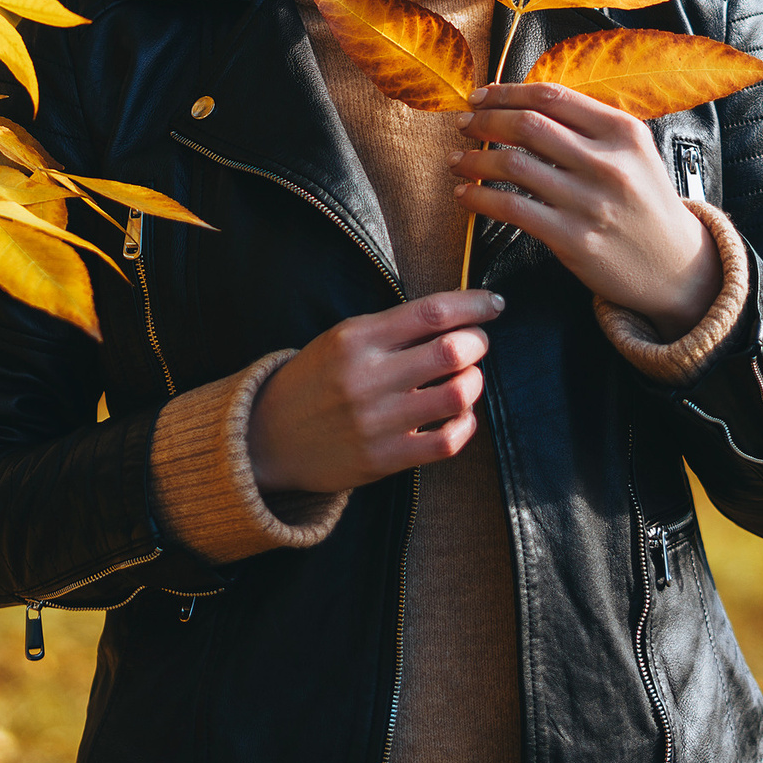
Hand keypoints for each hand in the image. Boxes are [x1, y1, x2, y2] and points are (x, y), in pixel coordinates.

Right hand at [247, 291, 503, 494]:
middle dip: (478, 342)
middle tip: (477, 343)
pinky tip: (460, 416)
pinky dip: (466, 424)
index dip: (473, 304)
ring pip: (457, 395)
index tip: (494, 304)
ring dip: (475, 382)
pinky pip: (447, 442)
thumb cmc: (315, 382)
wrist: (268, 439)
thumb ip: (392, 328)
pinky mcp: (384, 458)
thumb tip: (458, 314)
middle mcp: (367, 377)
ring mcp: (377, 421)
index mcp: (355, 338)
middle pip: (451, 351)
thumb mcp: (340, 340)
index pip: (431, 312)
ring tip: (468, 378)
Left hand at [452, 83, 720, 333]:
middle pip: (528, 125)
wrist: (676, 266)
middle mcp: (609, 162)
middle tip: (464, 124)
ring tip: (458, 159)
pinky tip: (465, 194)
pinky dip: (480, 198)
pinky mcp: (573, 238)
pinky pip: (512, 209)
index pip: (553, 96)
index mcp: (624, 131)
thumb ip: (589, 127)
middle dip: (485, 120)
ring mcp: (590, 201)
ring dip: (475, 159)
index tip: (481, 96)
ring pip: (513, 165)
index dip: (507, 92)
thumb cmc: (645, 205)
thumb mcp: (633, 154)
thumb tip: (523, 105)